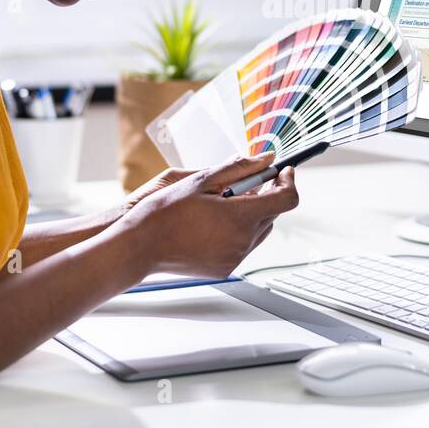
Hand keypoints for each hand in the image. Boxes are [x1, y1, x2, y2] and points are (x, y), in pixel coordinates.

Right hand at [116, 152, 299, 278]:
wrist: (140, 246)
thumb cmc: (165, 210)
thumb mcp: (201, 180)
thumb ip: (239, 168)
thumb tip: (266, 159)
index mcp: (239, 217)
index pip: (285, 199)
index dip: (288, 181)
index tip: (283, 170)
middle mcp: (242, 241)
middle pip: (273, 214)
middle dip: (266, 194)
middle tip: (247, 181)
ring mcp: (234, 258)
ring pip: (259, 230)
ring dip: (252, 213)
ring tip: (225, 201)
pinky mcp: (225, 268)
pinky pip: (243, 245)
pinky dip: (239, 230)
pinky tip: (215, 220)